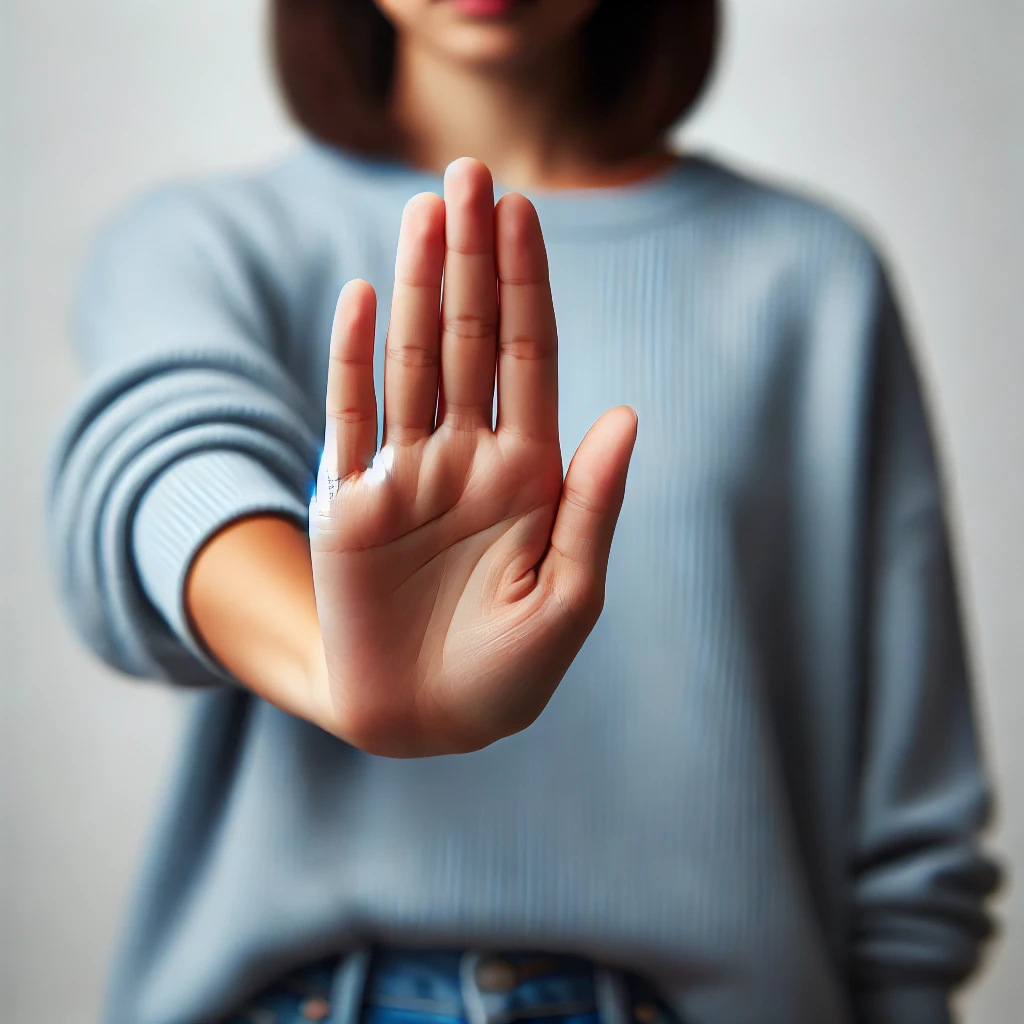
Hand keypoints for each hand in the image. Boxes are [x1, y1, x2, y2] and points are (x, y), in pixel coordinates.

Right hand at [308, 158, 636, 756]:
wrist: (428, 722)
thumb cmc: (510, 672)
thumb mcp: (569, 595)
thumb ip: (594, 503)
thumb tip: (627, 412)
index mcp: (530, 473)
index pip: (529, 358)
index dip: (526, 287)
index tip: (525, 214)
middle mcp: (467, 458)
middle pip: (470, 340)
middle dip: (471, 261)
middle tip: (469, 176)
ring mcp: (406, 475)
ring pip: (412, 362)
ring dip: (416, 288)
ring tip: (424, 212)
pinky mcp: (348, 505)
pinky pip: (350, 418)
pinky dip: (354, 360)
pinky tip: (364, 299)